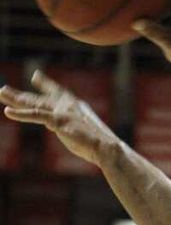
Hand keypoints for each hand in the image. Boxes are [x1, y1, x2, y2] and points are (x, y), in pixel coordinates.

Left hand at [0, 71, 118, 166]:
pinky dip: (21, 114)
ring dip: (15, 99)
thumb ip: (68, 125)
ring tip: (1, 93)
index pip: (57, 92)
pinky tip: (8, 111)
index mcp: (75, 106)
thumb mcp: (83, 130)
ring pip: (34, 104)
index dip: (45, 84)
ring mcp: (63, 112)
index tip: (35, 76)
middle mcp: (68, 105)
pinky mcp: (59, 121)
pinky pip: (36, 115)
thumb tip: (57, 126)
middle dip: (20, 95)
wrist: (107, 148)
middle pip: (39, 99)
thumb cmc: (98, 144)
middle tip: (4, 89)